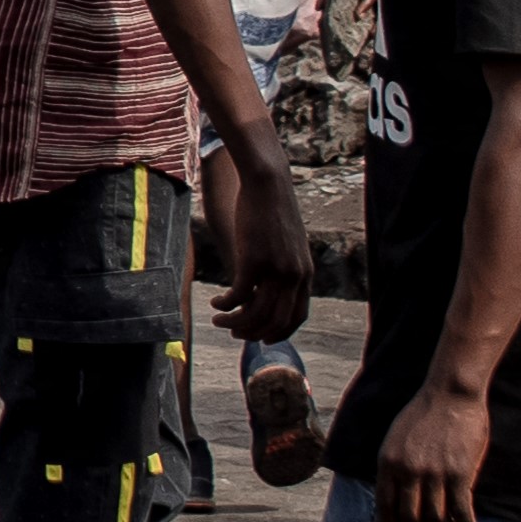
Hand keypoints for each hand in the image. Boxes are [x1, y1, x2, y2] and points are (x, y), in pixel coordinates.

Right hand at [212, 142, 316, 347]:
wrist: (268, 183)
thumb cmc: (274, 210)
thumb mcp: (288, 243)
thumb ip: (284, 266)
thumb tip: (270, 285)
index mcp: (304, 273)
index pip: (297, 317)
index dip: (278, 333)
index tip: (261, 337)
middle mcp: (293, 276)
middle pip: (275, 322)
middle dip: (253, 334)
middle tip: (235, 334)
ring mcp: (275, 270)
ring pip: (255, 314)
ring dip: (234, 324)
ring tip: (218, 322)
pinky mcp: (253, 261)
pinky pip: (238, 296)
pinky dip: (225, 306)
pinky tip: (215, 302)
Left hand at [376, 375, 494, 521]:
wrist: (451, 393)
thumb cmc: (425, 415)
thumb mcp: (396, 439)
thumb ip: (394, 466)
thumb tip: (395, 497)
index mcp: (388, 463)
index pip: (385, 507)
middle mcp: (408, 472)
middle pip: (411, 518)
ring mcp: (434, 473)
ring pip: (436, 519)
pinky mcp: (460, 473)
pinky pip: (461, 511)